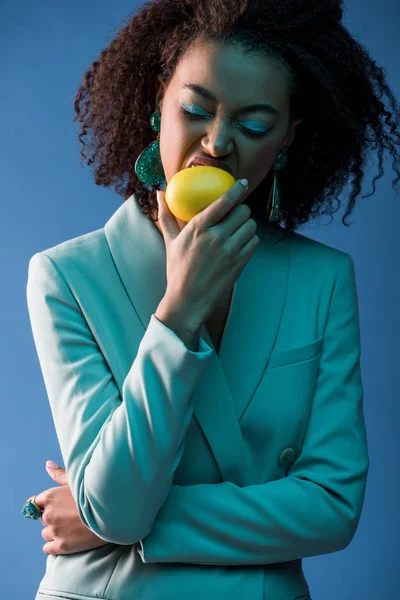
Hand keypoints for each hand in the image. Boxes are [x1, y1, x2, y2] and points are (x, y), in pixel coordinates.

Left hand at [34, 461, 108, 554]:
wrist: (112, 513)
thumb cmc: (95, 494)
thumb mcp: (77, 481)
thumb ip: (59, 474)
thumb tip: (47, 464)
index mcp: (50, 496)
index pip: (34, 503)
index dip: (45, 505)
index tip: (56, 506)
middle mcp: (48, 514)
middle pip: (43, 518)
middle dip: (54, 517)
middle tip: (71, 515)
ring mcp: (54, 531)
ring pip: (46, 533)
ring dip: (55, 532)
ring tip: (73, 527)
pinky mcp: (61, 546)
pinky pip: (48, 548)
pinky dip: (55, 545)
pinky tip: (69, 539)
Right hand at [156, 179, 258, 324]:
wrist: (188, 300)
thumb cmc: (177, 269)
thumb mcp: (170, 241)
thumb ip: (166, 215)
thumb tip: (159, 192)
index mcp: (198, 228)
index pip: (224, 201)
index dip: (237, 189)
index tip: (243, 183)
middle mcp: (216, 237)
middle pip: (242, 211)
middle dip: (241, 211)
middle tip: (235, 215)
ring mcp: (230, 251)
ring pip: (251, 226)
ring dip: (246, 226)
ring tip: (237, 231)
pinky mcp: (240, 263)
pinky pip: (254, 242)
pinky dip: (250, 240)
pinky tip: (240, 244)